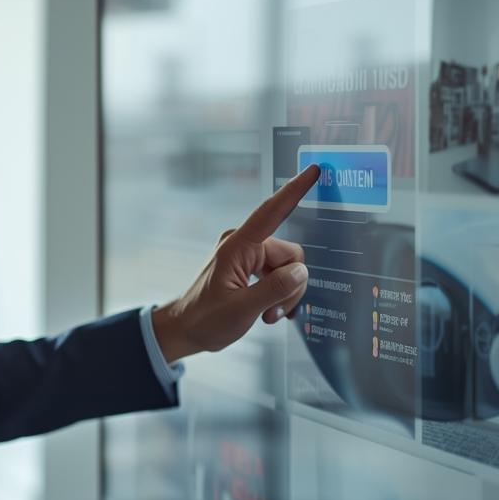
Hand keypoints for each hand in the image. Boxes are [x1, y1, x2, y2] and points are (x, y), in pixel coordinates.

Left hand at [151, 164, 319, 362]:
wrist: (185, 329)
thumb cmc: (204, 319)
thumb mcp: (242, 309)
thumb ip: (275, 289)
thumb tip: (301, 272)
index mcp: (238, 246)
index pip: (272, 211)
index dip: (295, 190)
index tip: (313, 170)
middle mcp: (244, 244)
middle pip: (291, 256)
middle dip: (290, 286)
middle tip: (274, 312)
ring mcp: (247, 255)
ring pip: (288, 268)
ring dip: (284, 294)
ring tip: (266, 314)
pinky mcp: (249, 266)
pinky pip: (279, 274)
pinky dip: (278, 295)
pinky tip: (266, 311)